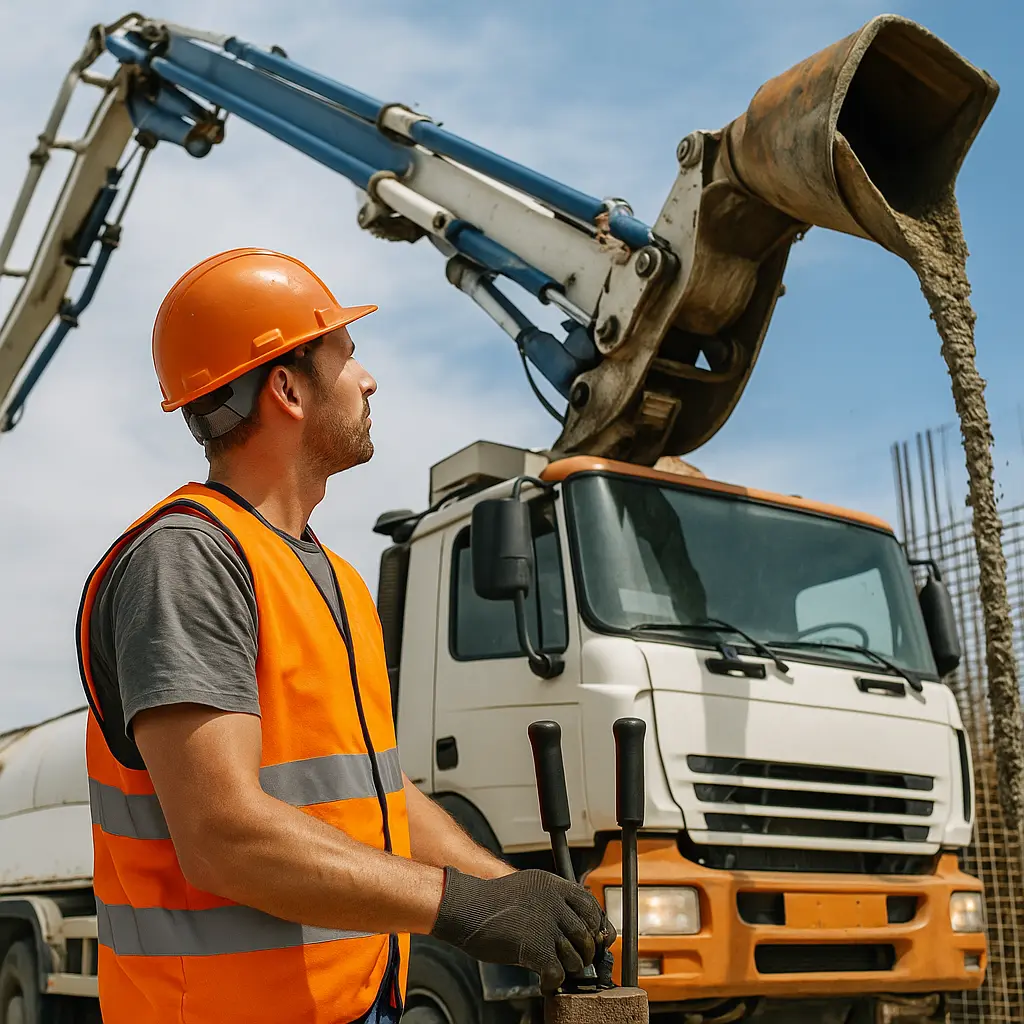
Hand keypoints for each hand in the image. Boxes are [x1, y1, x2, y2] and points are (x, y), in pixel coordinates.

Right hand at [430, 867, 612, 992]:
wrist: (466, 907)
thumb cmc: (492, 900)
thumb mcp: (529, 887)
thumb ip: (553, 898)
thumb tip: (577, 920)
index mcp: (554, 885)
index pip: (591, 906)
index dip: (596, 925)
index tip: (597, 937)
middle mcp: (554, 902)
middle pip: (587, 934)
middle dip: (585, 951)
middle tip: (576, 959)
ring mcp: (546, 925)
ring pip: (576, 956)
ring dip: (569, 967)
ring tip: (556, 968)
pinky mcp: (536, 948)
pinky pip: (558, 972)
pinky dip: (553, 982)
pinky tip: (545, 980)